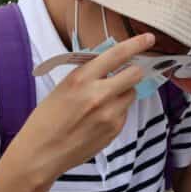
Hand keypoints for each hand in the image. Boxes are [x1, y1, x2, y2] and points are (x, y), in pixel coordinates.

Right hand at [3, 34, 153, 180]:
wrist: (41, 153)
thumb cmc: (46, 119)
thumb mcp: (63, 87)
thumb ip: (88, 74)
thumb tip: (110, 64)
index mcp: (81, 78)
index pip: (117, 55)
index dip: (137, 44)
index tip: (149, 38)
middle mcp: (99, 94)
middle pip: (135, 74)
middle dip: (133, 71)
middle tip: (126, 73)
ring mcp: (109, 114)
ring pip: (131, 94)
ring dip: (123, 92)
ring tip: (103, 101)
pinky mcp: (114, 130)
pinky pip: (125, 113)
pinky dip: (117, 111)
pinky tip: (98, 119)